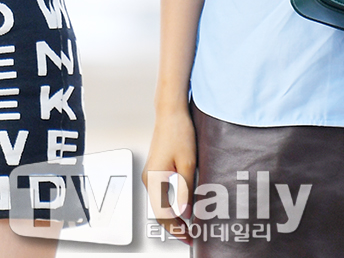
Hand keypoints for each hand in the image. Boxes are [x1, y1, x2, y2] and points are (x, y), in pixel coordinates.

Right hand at [143, 106, 196, 245]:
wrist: (171, 113)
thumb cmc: (179, 132)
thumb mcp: (188, 163)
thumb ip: (186, 189)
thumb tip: (186, 212)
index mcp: (154, 179)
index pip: (163, 214)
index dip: (175, 229)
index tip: (187, 236)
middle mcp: (148, 179)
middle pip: (159, 211)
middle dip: (173, 226)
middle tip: (189, 235)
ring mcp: (150, 174)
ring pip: (159, 203)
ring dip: (172, 215)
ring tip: (187, 224)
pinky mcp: (154, 170)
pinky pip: (161, 193)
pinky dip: (170, 204)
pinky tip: (181, 206)